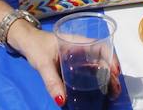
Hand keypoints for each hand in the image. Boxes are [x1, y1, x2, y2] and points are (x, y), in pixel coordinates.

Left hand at [8, 26, 122, 105]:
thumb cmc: (36, 46)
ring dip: (106, 77)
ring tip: (111, 92)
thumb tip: (62, 100)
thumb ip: (51, 81)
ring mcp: (79, 56)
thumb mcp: (43, 63)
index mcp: (77, 42)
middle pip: (103, 58)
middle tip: (115, 90)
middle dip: (111, 73)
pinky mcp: (75, 63)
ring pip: (98, 65)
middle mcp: (82, 48)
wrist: (26, 42)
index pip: (101, 46)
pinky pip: (90, 70)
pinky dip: (98, 78)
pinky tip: (100, 89)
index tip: (115, 73)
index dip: (111, 58)